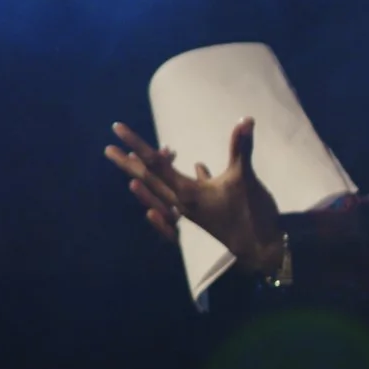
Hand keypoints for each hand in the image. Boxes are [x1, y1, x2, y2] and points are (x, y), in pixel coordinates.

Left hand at [105, 118, 286, 273]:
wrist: (261, 250)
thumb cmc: (250, 215)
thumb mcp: (244, 179)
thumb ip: (241, 149)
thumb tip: (245, 118)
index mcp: (186, 192)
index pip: (155, 163)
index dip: (136, 143)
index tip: (117, 130)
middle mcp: (181, 203)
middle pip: (148, 179)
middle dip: (128, 163)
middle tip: (107, 149)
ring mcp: (189, 211)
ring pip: (161, 189)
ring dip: (146, 175)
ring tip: (131, 162)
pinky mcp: (201, 215)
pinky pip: (181, 199)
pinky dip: (179, 186)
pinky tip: (195, 167)